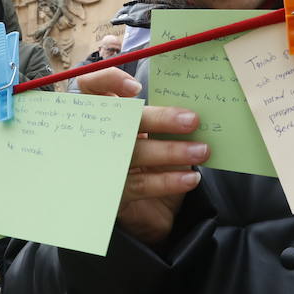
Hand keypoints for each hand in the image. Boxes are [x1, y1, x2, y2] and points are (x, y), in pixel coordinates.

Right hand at [76, 67, 207, 245]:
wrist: (151, 212)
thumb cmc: (154, 161)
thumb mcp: (156, 134)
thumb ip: (162, 118)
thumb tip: (191, 110)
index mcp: (105, 113)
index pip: (92, 87)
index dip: (107, 82)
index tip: (135, 88)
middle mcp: (98, 136)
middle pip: (120, 120)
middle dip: (158, 119)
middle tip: (192, 120)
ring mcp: (102, 165)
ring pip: (133, 153)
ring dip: (170, 152)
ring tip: (201, 151)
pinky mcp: (111, 193)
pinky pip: (140, 185)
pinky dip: (168, 181)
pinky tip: (191, 178)